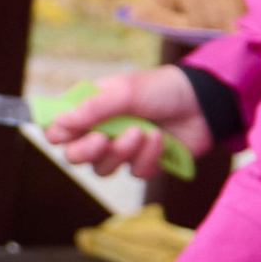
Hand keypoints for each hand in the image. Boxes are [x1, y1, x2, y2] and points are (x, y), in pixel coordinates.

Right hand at [42, 66, 204, 187]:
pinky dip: (148, 156)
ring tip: (142, 131)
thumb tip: (57, 124)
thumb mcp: (124, 91)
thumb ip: (90, 109)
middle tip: (102, 140)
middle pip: (75, 156)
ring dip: (122, 151)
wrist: (203, 103)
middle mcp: (101, 131)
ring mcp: (122, 150)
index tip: (67, 134)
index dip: (58, 135)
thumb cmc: (161, 89)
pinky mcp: (145, 164)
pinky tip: (160, 139)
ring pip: (103, 169)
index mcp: (90, 109)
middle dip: (87, 151)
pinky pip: (135, 172)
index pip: (58, 130)